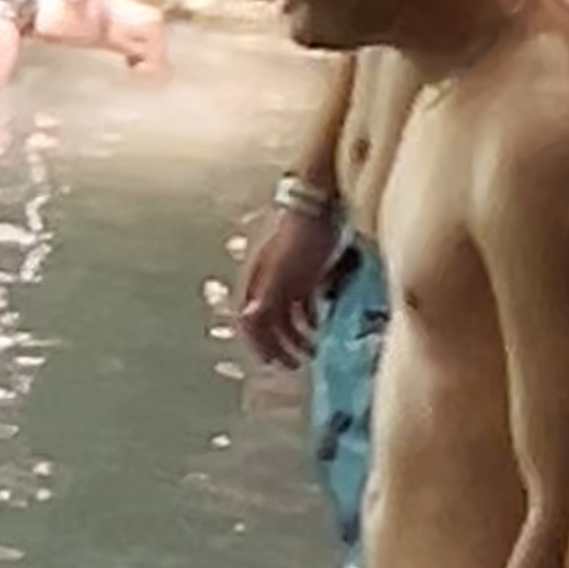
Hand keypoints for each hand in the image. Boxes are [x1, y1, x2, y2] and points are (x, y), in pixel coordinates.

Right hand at [233, 207, 329, 370]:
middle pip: (266, 324)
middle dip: (278, 347)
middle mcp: (267, 284)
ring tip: (313, 349)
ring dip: (295, 336)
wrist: (318, 202)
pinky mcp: (305, 271)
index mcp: (257, 284)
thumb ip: (266, 295)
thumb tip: (247, 321)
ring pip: (284, 316)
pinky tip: (321, 324)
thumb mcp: (283, 268)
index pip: (249, 323)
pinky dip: (309, 318)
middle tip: (295, 365)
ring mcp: (287, 278)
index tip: (274, 365)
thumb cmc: (300, 236)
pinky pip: (302, 303)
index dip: (259, 346)